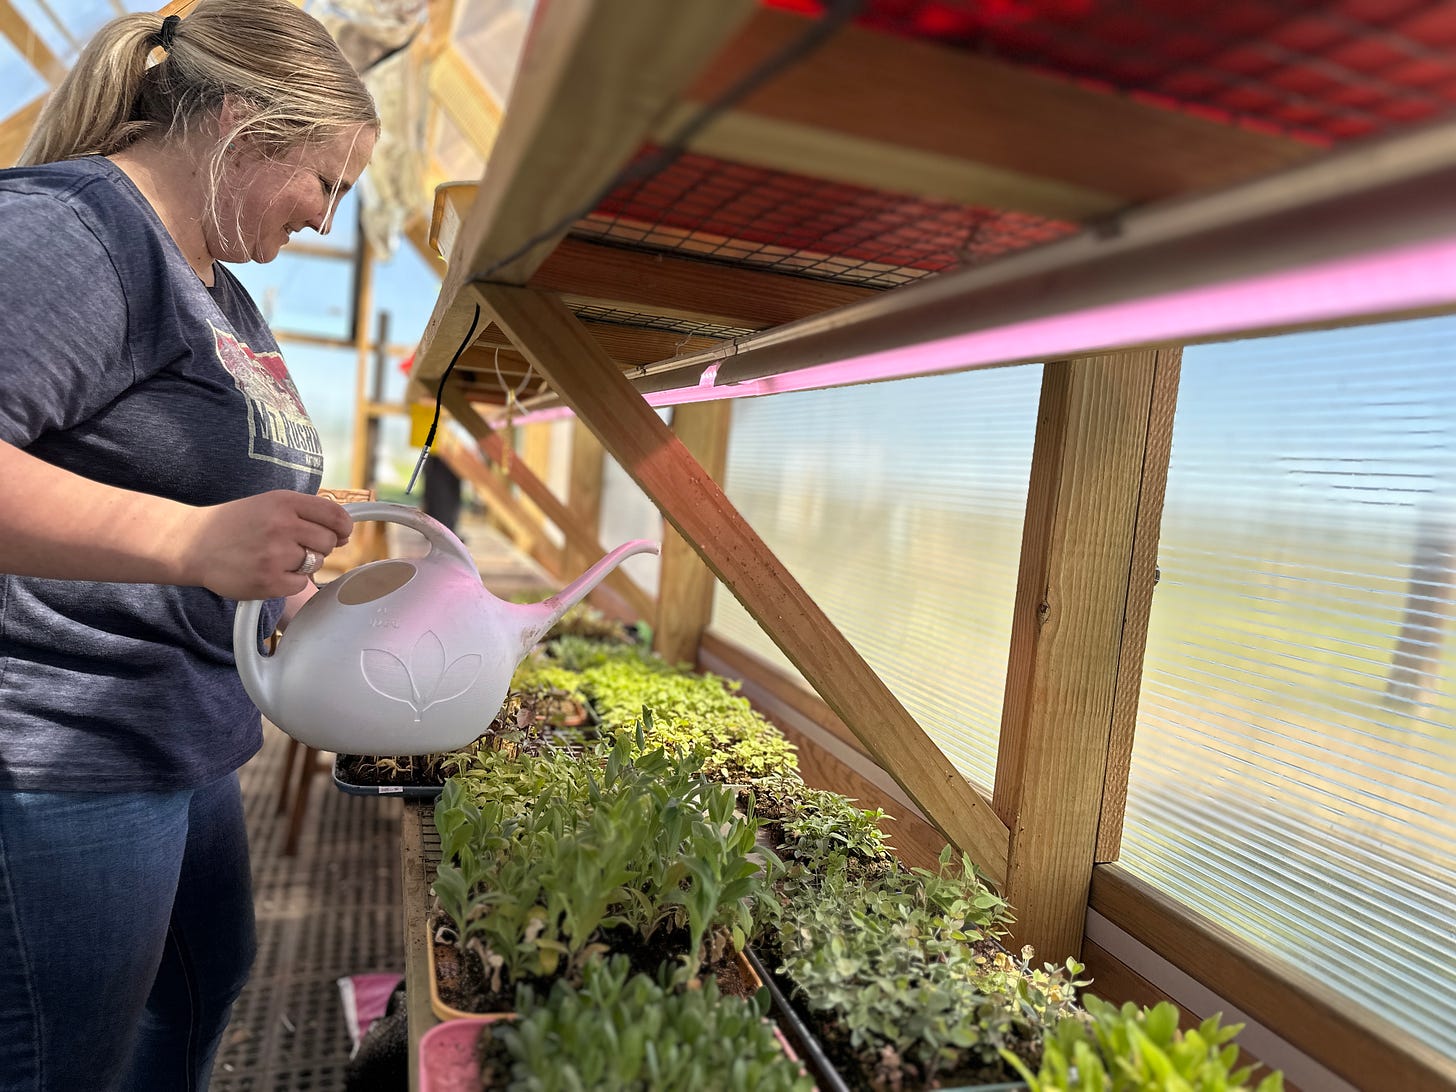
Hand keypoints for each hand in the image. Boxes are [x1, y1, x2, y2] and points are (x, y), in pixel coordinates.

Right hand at [173, 490, 353, 599]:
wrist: (192, 544)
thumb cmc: (234, 524)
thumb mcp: (269, 504)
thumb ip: (306, 513)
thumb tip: (344, 533)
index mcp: (284, 502)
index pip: (335, 514)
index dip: (344, 526)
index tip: (341, 533)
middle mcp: (282, 526)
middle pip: (329, 541)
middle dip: (318, 546)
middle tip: (295, 546)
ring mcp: (275, 555)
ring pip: (316, 563)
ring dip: (302, 563)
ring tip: (276, 557)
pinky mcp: (269, 581)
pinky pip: (300, 584)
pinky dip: (289, 581)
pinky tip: (269, 571)